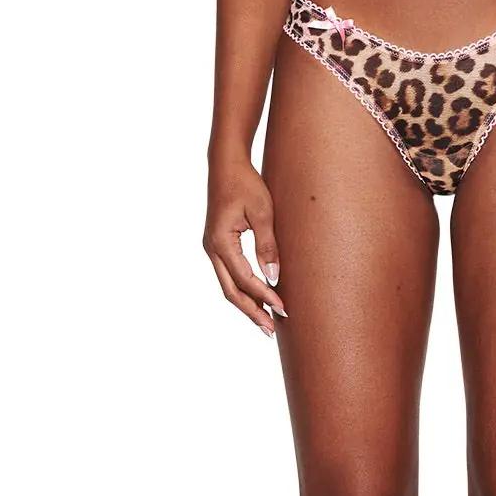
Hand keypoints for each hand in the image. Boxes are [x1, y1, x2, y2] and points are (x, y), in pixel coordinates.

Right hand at [203, 154, 287, 337]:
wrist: (226, 165)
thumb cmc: (246, 184)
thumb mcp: (262, 212)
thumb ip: (268, 245)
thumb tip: (273, 278)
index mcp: (220, 242)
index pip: (244, 279)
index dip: (264, 296)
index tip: (284, 308)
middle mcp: (211, 248)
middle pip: (231, 291)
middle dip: (252, 312)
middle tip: (271, 330)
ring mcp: (212, 248)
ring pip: (228, 285)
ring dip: (247, 304)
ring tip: (266, 321)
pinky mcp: (217, 245)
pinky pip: (229, 275)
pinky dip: (243, 289)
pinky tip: (258, 298)